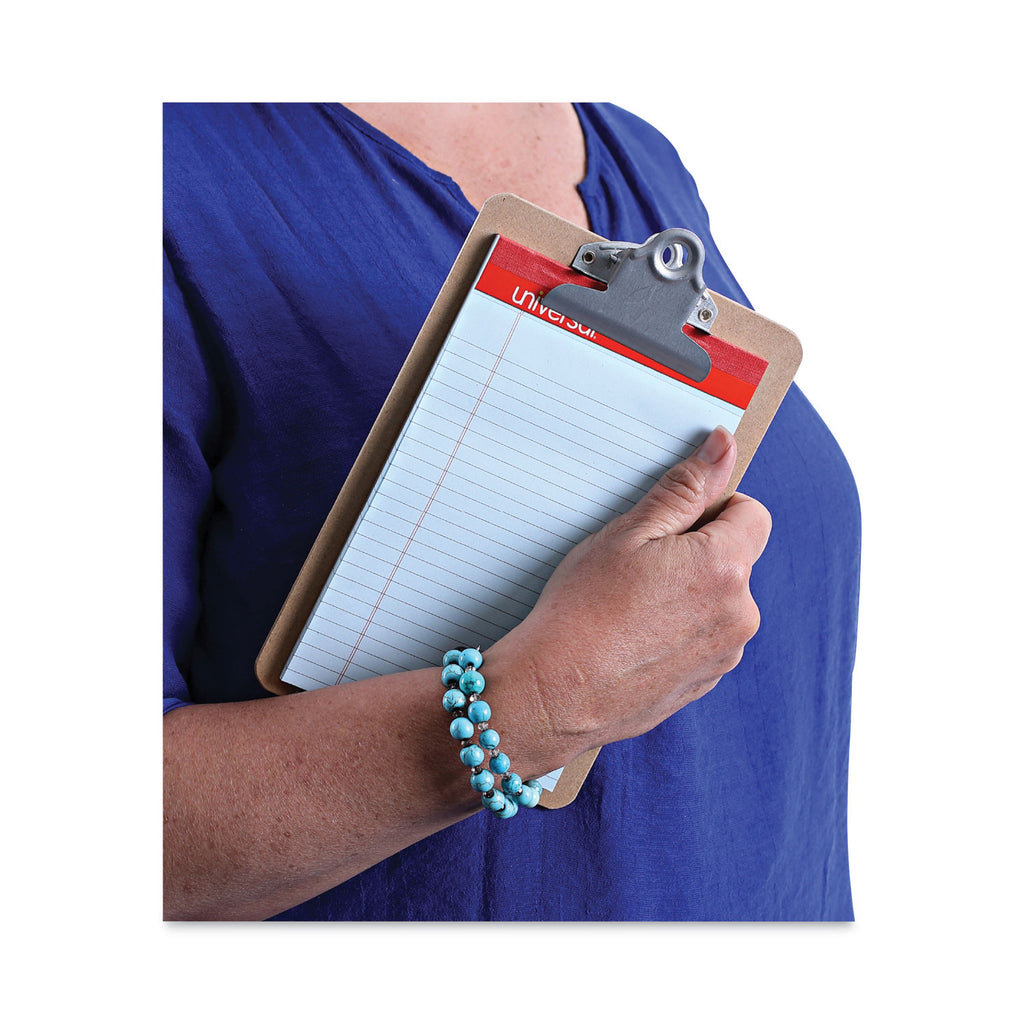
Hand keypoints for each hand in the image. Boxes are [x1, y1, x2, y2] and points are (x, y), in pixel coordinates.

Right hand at [491, 426, 771, 753]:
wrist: (555, 693)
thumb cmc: (583, 607)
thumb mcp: (628, 532)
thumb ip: (684, 487)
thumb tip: (723, 446)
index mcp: (725, 567)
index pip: (752, 512)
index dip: (713, 507)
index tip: (670, 522)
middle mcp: (740, 614)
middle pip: (735, 558)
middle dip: (697, 551)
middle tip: (638, 564)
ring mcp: (724, 654)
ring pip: (719, 600)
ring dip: (689, 593)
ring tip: (630, 606)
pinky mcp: (704, 683)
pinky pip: (704, 638)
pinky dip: (678, 630)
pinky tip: (633, 636)